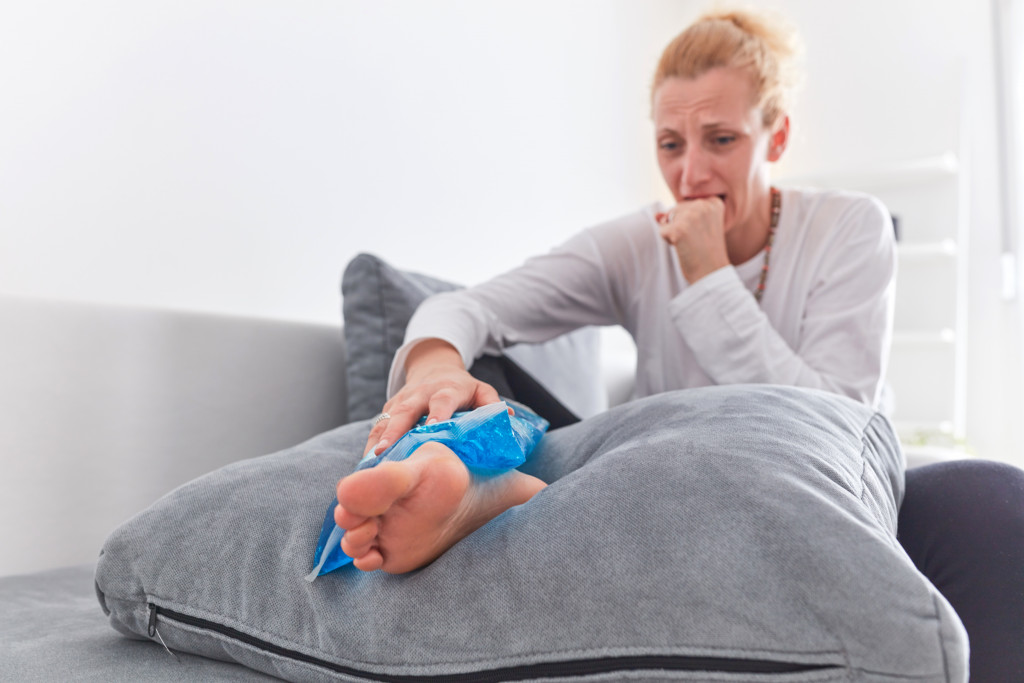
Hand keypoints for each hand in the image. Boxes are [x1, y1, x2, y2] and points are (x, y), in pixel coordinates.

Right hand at [362, 339, 502, 456]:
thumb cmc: (462, 387)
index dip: (438, 414)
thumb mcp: (481, 390)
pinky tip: (366, 464)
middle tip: (385, 451)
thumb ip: (492, 404)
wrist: (434, 367)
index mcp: (446, 389)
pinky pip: (377, 426)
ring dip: (378, 440)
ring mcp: (402, 400)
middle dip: (394, 431)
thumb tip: (508, 420)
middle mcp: (420, 393)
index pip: (442, 401)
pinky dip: (371, 443)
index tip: (432, 429)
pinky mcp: (389, 408)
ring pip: (386, 419)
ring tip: (370, 463)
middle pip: (405, 411)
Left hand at [656, 196, 728, 282]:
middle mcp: (704, 205)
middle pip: (675, 211)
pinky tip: (685, 249)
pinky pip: (662, 231)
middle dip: (680, 227)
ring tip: (692, 244)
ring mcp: (691, 216)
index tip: (704, 234)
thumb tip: (656, 215)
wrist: (711, 273)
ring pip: (667, 220)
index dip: (689, 222)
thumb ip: (676, 215)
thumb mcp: (696, 227)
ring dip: (674, 234)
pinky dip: (669, 242)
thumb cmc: (705, 252)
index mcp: (713, 202)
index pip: (686, 205)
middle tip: (698, 241)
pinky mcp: (678, 229)